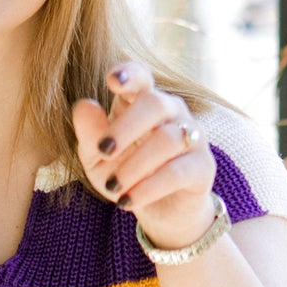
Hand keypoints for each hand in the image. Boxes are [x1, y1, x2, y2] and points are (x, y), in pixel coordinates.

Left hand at [72, 61, 218, 250]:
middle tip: (103, 151)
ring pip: (168, 139)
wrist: (160, 211)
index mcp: (143, 102)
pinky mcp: (203, 167)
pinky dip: (149, 187)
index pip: (141, 77)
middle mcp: (172, 112)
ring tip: (114, 188)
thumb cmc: (127, 175)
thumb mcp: (98, 159)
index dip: (129, 74)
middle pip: (155, 103)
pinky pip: (177, 171)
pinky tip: (128, 201)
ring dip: (134, 166)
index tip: (112, 81)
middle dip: (125, 128)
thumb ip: (90, 134)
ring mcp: (192, 136)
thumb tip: (84, 105)